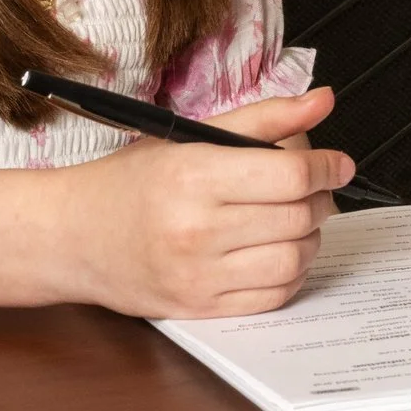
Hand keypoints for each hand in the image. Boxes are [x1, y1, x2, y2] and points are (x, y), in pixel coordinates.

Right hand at [54, 87, 350, 318]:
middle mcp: (196, 229)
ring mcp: (197, 275)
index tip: (338, 163)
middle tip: (317, 189)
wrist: (72, 236)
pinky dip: (291, 274)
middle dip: (322, 199)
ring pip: (293, 260)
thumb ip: (264, 118)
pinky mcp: (199, 309)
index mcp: (195, 176)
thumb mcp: (191, 135)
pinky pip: (272, 297)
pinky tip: (279, 251)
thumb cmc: (131, 182)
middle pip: (298, 217)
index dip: (326, 167)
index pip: (291, 175)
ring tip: (298, 220)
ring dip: (311, 239)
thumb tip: (323, 101)